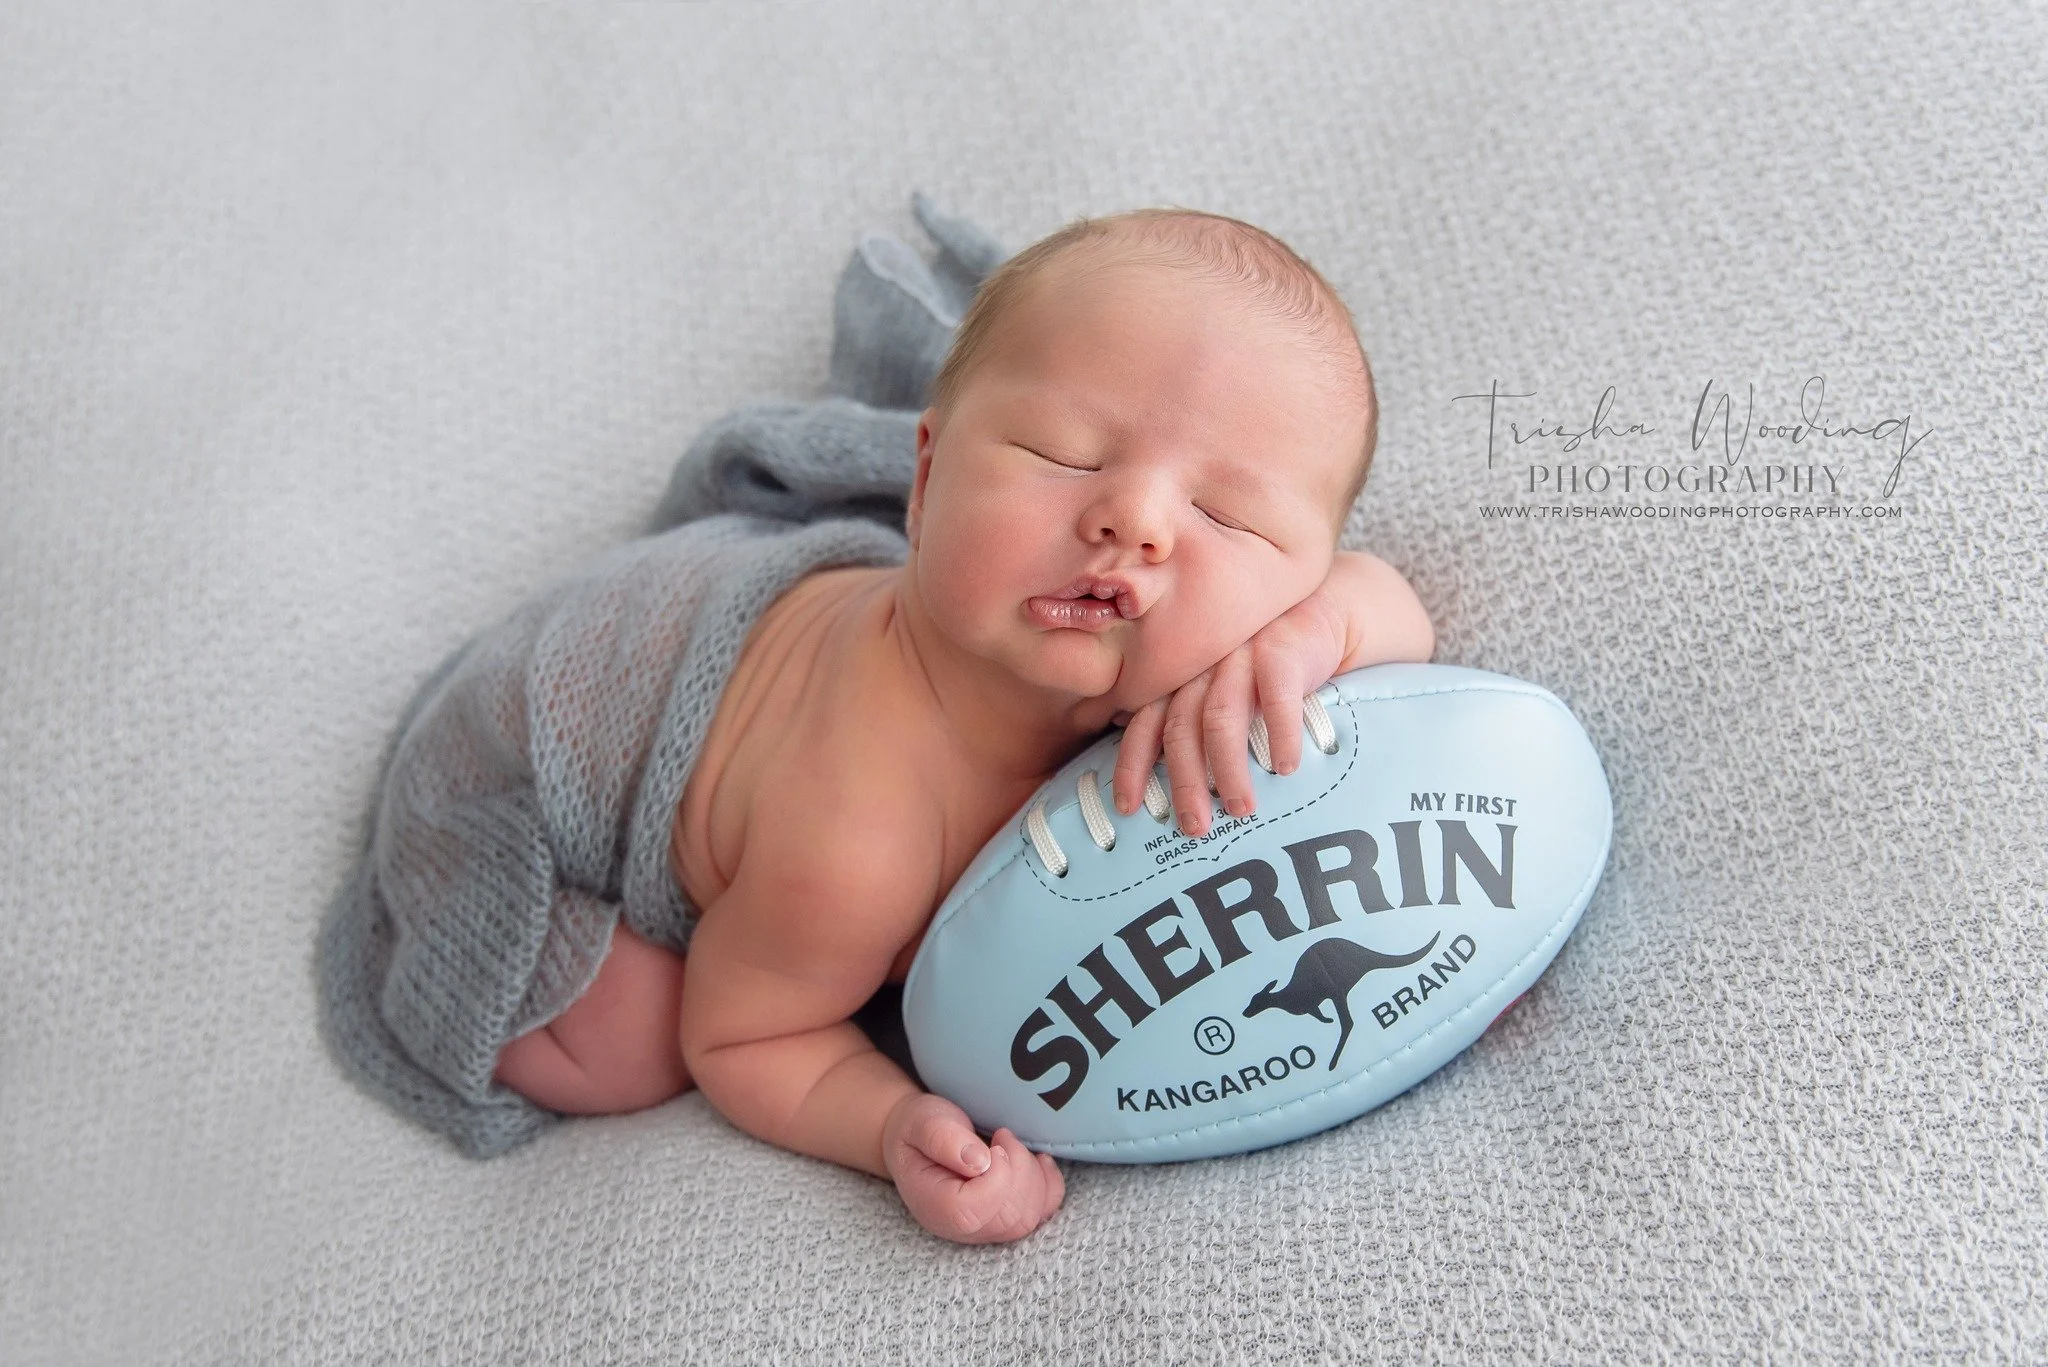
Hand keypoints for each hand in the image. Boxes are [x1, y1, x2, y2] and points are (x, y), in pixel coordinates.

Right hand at [883, 1091, 1064, 1244]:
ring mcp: (986, 1227)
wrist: (919, 1136)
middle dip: (1018, 1171)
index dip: (997, 1177)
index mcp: (934, 1207)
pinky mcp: (1006, 1217)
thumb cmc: (919, 1128)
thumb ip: (943, 1139)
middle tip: (1002, 1137)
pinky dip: (1050, 1186)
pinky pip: (1042, 1214)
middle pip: (1008, 1218)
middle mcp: (960, 1228)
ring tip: (1010, 1145)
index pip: (974, 1212)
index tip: (994, 1146)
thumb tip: (980, 1163)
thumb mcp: (922, 1122)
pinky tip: (1041, 1161)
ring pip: (1027, 1218)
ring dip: (1032, 1175)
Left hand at [1111, 587, 1346, 837]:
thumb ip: (1192, 726)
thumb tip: (1167, 786)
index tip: (1129, 807)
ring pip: (1220, 717)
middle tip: (1195, 826)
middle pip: (1179, 727)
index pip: (1144, 724)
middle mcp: (1202, 668)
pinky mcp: (1280, 651)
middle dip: (1183, 781)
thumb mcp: (1220, 695)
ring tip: (1240, 808)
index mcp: (1180, 682)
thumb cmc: (1262, 673)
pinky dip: (1280, 735)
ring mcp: (1238, 657)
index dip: (1132, 765)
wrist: (1317, 617)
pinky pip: (1276, 697)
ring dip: (1228, 768)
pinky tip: (1285, 768)